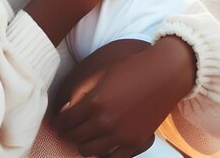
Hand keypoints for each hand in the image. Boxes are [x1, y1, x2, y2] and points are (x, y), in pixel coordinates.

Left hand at [51, 36, 196, 156]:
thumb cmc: (129, 69)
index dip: (58, 122)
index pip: (66, 121)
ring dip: (82, 144)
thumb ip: (80, 92)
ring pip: (89, 151)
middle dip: (67, 133)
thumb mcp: (99, 74)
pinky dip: (103, 153)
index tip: (56, 122)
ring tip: (83, 136)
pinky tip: (100, 144)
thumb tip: (66, 109)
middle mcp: (106, 122)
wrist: (162, 75)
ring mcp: (121, 135)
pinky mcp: (135, 143)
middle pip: (75, 137)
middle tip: (66, 129)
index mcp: (95, 102)